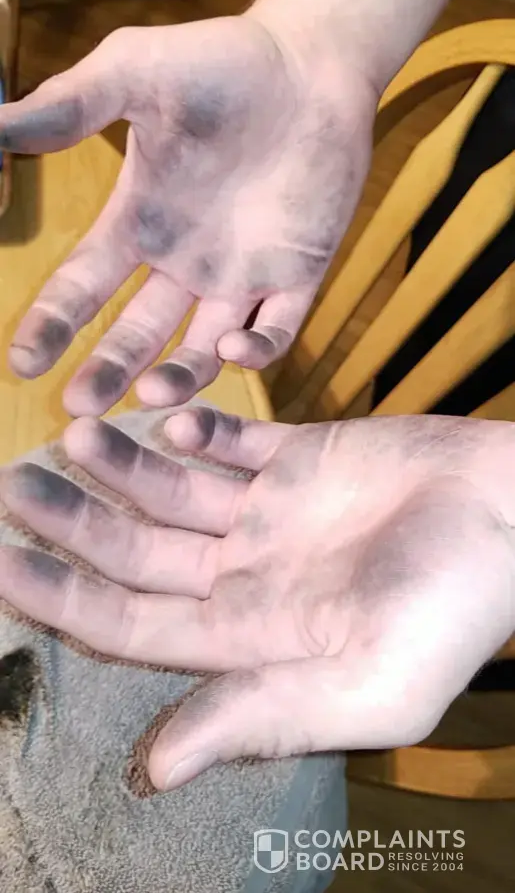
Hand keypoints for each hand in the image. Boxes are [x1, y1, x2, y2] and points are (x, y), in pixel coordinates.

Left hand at [0, 410, 512, 788]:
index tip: (0, 564)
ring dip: (122, 463)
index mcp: (250, 635)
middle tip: (13, 485)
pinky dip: (197, 423)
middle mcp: (247, 574)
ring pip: (170, 490)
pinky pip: (229, 438)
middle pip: (134, 552)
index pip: (130, 621)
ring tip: (77, 432)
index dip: (61, 598)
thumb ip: (262, 716)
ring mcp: (270, 513)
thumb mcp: (369, 685)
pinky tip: (173, 413)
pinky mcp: (299, 458)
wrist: (514, 515)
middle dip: (72, 521)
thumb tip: (157, 770)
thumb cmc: (453, 608)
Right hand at [2, 15, 375, 414]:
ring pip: (202, 348)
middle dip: (106, 371)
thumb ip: (69, 105)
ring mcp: (242, 274)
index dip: (52, 325)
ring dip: (177, 377)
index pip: (84, 287)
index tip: (24, 363)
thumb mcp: (135, 75)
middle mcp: (184, 261)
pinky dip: (255, 350)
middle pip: (136, 334)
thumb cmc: (223, 61)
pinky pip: (275, 331)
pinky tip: (233, 348)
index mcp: (140, 222)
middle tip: (80, 407)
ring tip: (153, 394)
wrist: (312, 61)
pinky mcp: (297, 276)